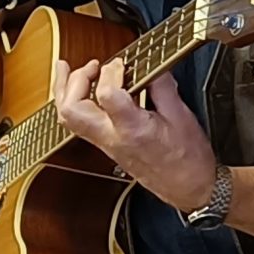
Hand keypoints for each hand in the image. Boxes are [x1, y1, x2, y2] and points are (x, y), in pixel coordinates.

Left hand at [53, 57, 222, 212]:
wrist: (187, 189)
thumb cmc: (188, 160)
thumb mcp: (182, 116)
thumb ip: (163, 86)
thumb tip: (153, 65)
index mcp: (133, 129)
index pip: (106, 95)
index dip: (111, 72)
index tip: (123, 65)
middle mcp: (113, 138)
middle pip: (71, 109)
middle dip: (75, 80)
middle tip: (93, 67)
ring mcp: (106, 143)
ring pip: (67, 118)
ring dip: (66, 91)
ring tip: (72, 71)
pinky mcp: (106, 145)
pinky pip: (78, 123)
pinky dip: (74, 102)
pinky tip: (83, 90)